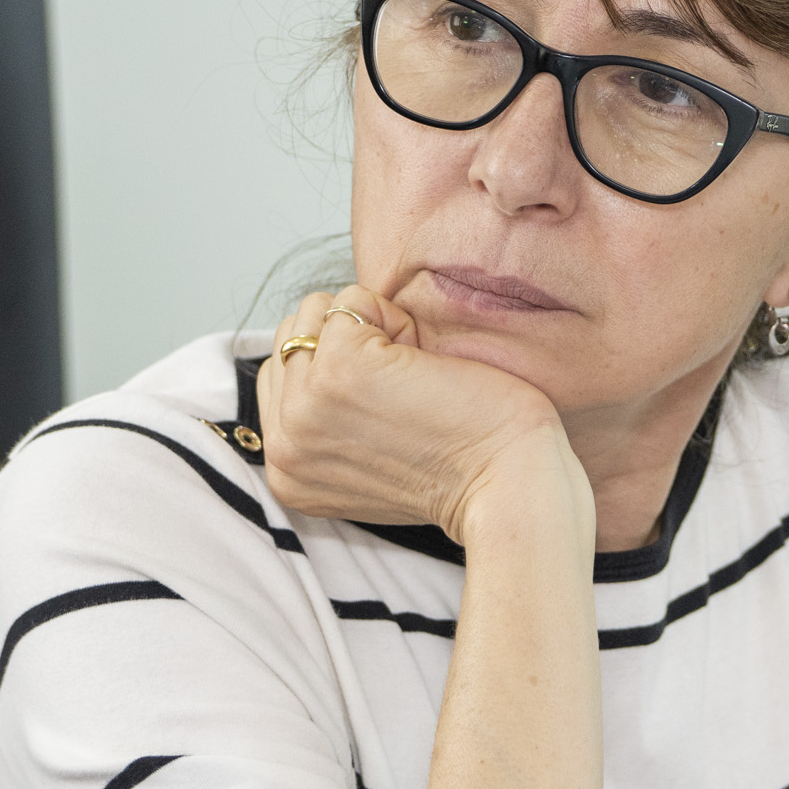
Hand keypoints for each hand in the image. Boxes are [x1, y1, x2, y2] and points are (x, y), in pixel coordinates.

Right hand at [255, 285, 577, 545]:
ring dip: (372, 330)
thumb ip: (326, 424)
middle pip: (291, 338)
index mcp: (286, 472)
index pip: (280, 375)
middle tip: (404, 395)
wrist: (508, 487)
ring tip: (413, 382)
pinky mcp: (338, 368)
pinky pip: (352, 300)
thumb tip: (315, 350)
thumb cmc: (461, 467)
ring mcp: (303, 406)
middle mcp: (282, 446)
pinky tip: (426, 368)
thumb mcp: (365, 463)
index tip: (387, 410)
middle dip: (350, 343)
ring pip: (317, 312)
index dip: (338, 369)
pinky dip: (399, 320)